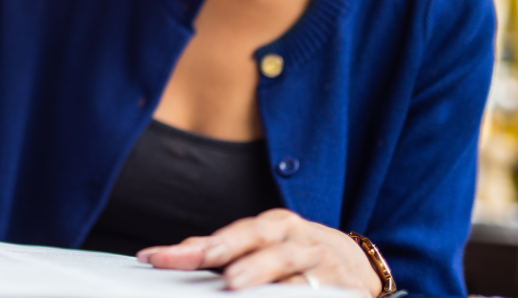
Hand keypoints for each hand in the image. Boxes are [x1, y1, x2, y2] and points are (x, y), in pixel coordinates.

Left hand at [136, 209, 381, 296]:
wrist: (361, 264)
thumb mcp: (265, 244)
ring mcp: (320, 263)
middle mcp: (295, 239)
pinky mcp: (342, 289)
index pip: (229, 234)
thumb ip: (224, 249)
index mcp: (274, 226)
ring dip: (261, 273)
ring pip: (290, 268)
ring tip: (235, 283)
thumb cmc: (299, 254)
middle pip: (259, 241)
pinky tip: (284, 295)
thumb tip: (179, 251)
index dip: (193, 247)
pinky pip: (318, 292)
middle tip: (197, 264)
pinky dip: (300, 293)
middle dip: (228, 251)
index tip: (156, 258)